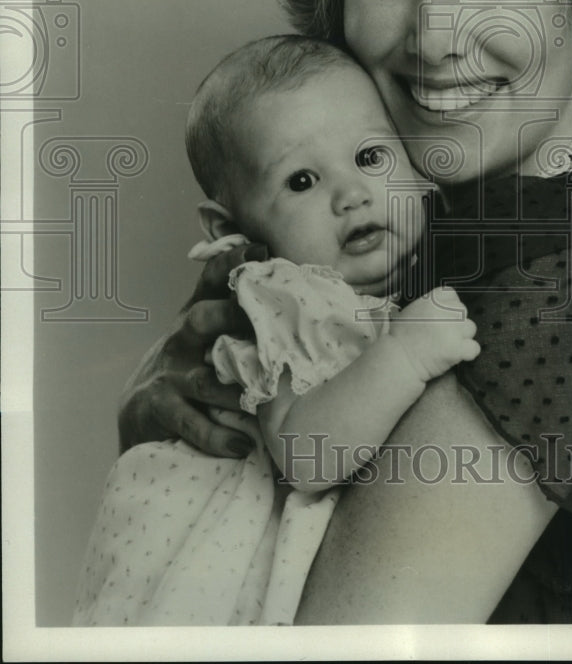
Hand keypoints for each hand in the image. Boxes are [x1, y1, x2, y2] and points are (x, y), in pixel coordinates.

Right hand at [117, 242, 266, 457]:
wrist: (141, 409)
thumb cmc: (196, 364)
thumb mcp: (213, 332)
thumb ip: (245, 313)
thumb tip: (305, 296)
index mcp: (198, 314)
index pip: (212, 280)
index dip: (233, 263)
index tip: (261, 250)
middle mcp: (181, 338)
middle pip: (201, 319)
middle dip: (229, 317)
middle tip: (263, 326)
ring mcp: (170, 375)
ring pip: (203, 380)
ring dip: (235, 391)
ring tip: (263, 401)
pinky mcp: (161, 409)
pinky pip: (191, 424)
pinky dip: (218, 436)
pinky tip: (243, 446)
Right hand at [391, 286, 479, 381]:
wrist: (399, 360)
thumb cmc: (401, 338)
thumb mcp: (411, 311)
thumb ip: (430, 306)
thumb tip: (444, 305)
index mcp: (431, 300)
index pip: (451, 294)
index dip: (449, 306)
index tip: (443, 316)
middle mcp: (443, 311)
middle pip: (463, 311)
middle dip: (456, 322)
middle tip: (443, 334)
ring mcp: (452, 330)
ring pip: (470, 328)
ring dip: (463, 336)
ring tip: (447, 345)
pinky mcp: (456, 348)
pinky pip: (474, 347)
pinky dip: (468, 353)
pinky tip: (456, 355)